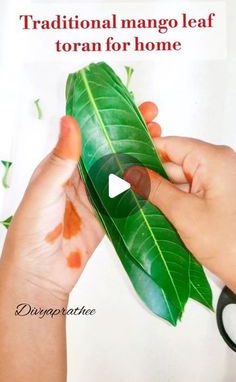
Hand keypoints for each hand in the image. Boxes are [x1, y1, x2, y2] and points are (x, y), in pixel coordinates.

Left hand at [0, 102, 160, 301]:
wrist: (40, 274)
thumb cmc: (32, 232)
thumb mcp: (44, 190)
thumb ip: (60, 159)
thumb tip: (70, 121)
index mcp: (62, 166)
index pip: (90, 136)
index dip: (110, 121)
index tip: (132, 107)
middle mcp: (80, 179)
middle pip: (110, 151)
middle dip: (131, 135)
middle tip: (154, 121)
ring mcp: (95, 198)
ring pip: (121, 172)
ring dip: (139, 157)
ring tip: (160, 143)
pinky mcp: (107, 217)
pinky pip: (126, 198)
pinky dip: (140, 187)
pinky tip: (156, 175)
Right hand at [124, 137, 235, 292]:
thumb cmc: (233, 245)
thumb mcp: (184, 214)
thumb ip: (154, 190)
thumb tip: (132, 173)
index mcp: (214, 159)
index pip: (169, 145)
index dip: (143, 154)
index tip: (123, 165)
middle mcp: (218, 166)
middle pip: (172, 163)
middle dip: (150, 179)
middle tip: (126, 191)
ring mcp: (217, 183)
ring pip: (178, 180)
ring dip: (160, 194)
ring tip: (139, 206)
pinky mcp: (216, 198)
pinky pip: (188, 193)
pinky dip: (172, 202)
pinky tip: (157, 213)